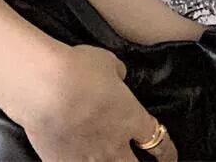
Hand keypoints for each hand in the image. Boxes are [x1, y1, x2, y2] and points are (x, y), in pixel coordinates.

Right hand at [16, 43, 178, 161]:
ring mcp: (89, 159)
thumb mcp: (106, 62)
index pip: (159, 140)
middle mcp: (114, 145)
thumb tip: (116, 79)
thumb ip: (116, 74)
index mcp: (130, 118)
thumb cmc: (78, 69)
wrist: (45, 88)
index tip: (170, 157)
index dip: (168, 152)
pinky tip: (79, 160)